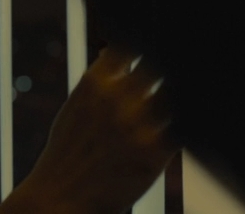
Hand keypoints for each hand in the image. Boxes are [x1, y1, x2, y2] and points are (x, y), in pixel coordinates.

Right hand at [0, 46, 177, 213]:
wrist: (60, 198)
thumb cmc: (67, 153)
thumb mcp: (74, 107)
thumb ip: (97, 79)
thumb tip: (111, 51)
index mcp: (96, 82)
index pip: (132, 45)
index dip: (144, 49)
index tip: (148, 57)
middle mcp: (118, 97)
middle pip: (157, 65)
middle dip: (161, 71)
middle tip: (160, 84)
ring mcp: (139, 123)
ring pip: (172, 92)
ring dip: (170, 96)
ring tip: (163, 108)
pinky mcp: (157, 151)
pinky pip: (184, 123)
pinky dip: (183, 121)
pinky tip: (175, 124)